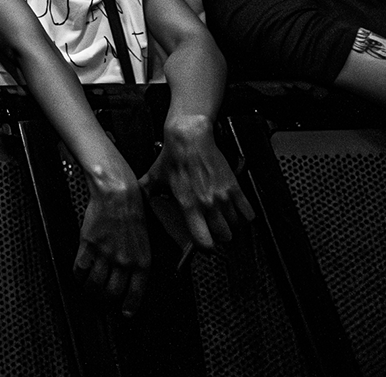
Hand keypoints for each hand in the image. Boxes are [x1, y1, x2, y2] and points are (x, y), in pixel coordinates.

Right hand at [75, 173, 150, 315]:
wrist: (118, 194)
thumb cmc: (133, 212)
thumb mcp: (144, 241)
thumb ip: (137, 260)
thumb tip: (129, 277)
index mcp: (142, 262)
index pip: (135, 293)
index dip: (129, 306)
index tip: (125, 313)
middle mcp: (124, 261)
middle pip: (112, 292)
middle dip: (106, 301)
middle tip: (102, 301)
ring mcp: (105, 254)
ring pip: (95, 284)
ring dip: (90, 291)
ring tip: (88, 290)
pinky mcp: (89, 245)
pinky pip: (80, 268)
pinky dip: (77, 276)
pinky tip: (78, 275)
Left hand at [142, 118, 254, 251]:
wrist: (190, 138)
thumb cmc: (173, 157)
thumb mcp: (154, 178)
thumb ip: (147, 193)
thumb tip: (137, 201)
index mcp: (188, 206)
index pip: (204, 241)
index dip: (204, 247)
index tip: (203, 244)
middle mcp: (208, 204)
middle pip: (224, 237)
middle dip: (220, 237)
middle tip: (214, 231)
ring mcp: (223, 197)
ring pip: (236, 226)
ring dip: (230, 226)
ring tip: (222, 220)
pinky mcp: (235, 188)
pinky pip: (248, 212)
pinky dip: (244, 216)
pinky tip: (236, 212)